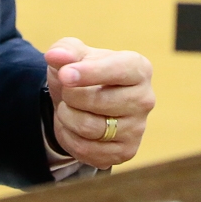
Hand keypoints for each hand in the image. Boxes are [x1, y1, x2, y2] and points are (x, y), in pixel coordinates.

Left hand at [45, 37, 154, 169]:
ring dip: (67, 116)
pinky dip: (69, 136)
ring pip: (90, 127)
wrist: (82, 103)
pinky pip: (86, 149)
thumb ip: (64, 49)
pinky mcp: (126, 152)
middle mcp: (144, 99)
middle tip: (66, 91)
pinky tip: (72, 127)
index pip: (118, 70)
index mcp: (138, 68)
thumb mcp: (72, 54)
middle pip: (98, 101)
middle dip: (71, 95)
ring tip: (68, 107)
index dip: (89, 73)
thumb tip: (55, 56)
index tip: (64, 75)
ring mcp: (138, 128)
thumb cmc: (82, 72)